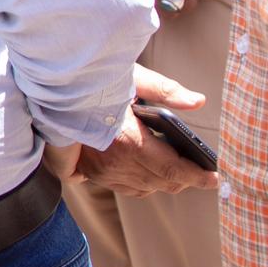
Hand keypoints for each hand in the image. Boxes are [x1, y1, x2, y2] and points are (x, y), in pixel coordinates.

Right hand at [71, 66, 218, 197]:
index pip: (173, 169)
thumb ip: (165, 90)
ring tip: (183, 174)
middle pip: (163, 183)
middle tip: (204, 174)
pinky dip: (146, 185)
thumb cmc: (90, 81)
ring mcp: (103, 172)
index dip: (198, 176)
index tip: (216, 177)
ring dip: (168, 183)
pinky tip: (154, 175)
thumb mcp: (128, 77)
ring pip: (147, 189)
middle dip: (187, 180)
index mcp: (128, 141)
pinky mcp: (93, 173)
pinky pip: (129, 188)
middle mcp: (115, 163)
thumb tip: (197, 101)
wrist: (51, 94)